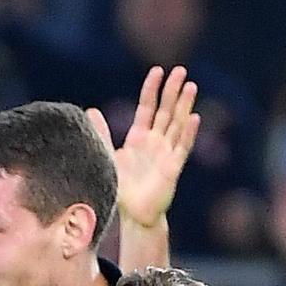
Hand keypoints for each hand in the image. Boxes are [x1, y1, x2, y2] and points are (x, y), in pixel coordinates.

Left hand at [91, 67, 200, 229]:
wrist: (133, 215)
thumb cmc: (121, 188)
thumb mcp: (107, 156)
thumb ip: (101, 134)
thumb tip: (91, 110)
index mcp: (139, 137)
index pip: (148, 107)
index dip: (152, 89)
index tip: (157, 71)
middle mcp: (156, 142)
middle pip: (166, 111)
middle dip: (173, 91)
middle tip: (180, 70)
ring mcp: (166, 153)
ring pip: (177, 124)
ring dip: (184, 105)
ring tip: (190, 86)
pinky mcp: (173, 168)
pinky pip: (182, 147)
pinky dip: (188, 133)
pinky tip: (194, 117)